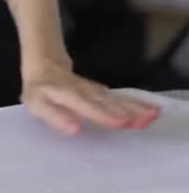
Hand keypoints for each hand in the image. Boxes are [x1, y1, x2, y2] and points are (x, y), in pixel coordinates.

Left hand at [21, 59, 159, 135]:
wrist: (45, 63)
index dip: (102, 113)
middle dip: (127, 110)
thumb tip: (75, 129)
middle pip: (107, 101)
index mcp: (66, 95)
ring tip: (154, 114)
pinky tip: (149, 109)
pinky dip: (134, 103)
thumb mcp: (38, 105)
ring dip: (135, 106)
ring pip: (115, 98)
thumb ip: (55, 116)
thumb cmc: (40, 91)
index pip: (86, 105)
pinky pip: (118, 97)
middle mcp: (84, 91)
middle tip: (148, 119)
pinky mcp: (101, 91)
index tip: (121, 121)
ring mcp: (94, 89)